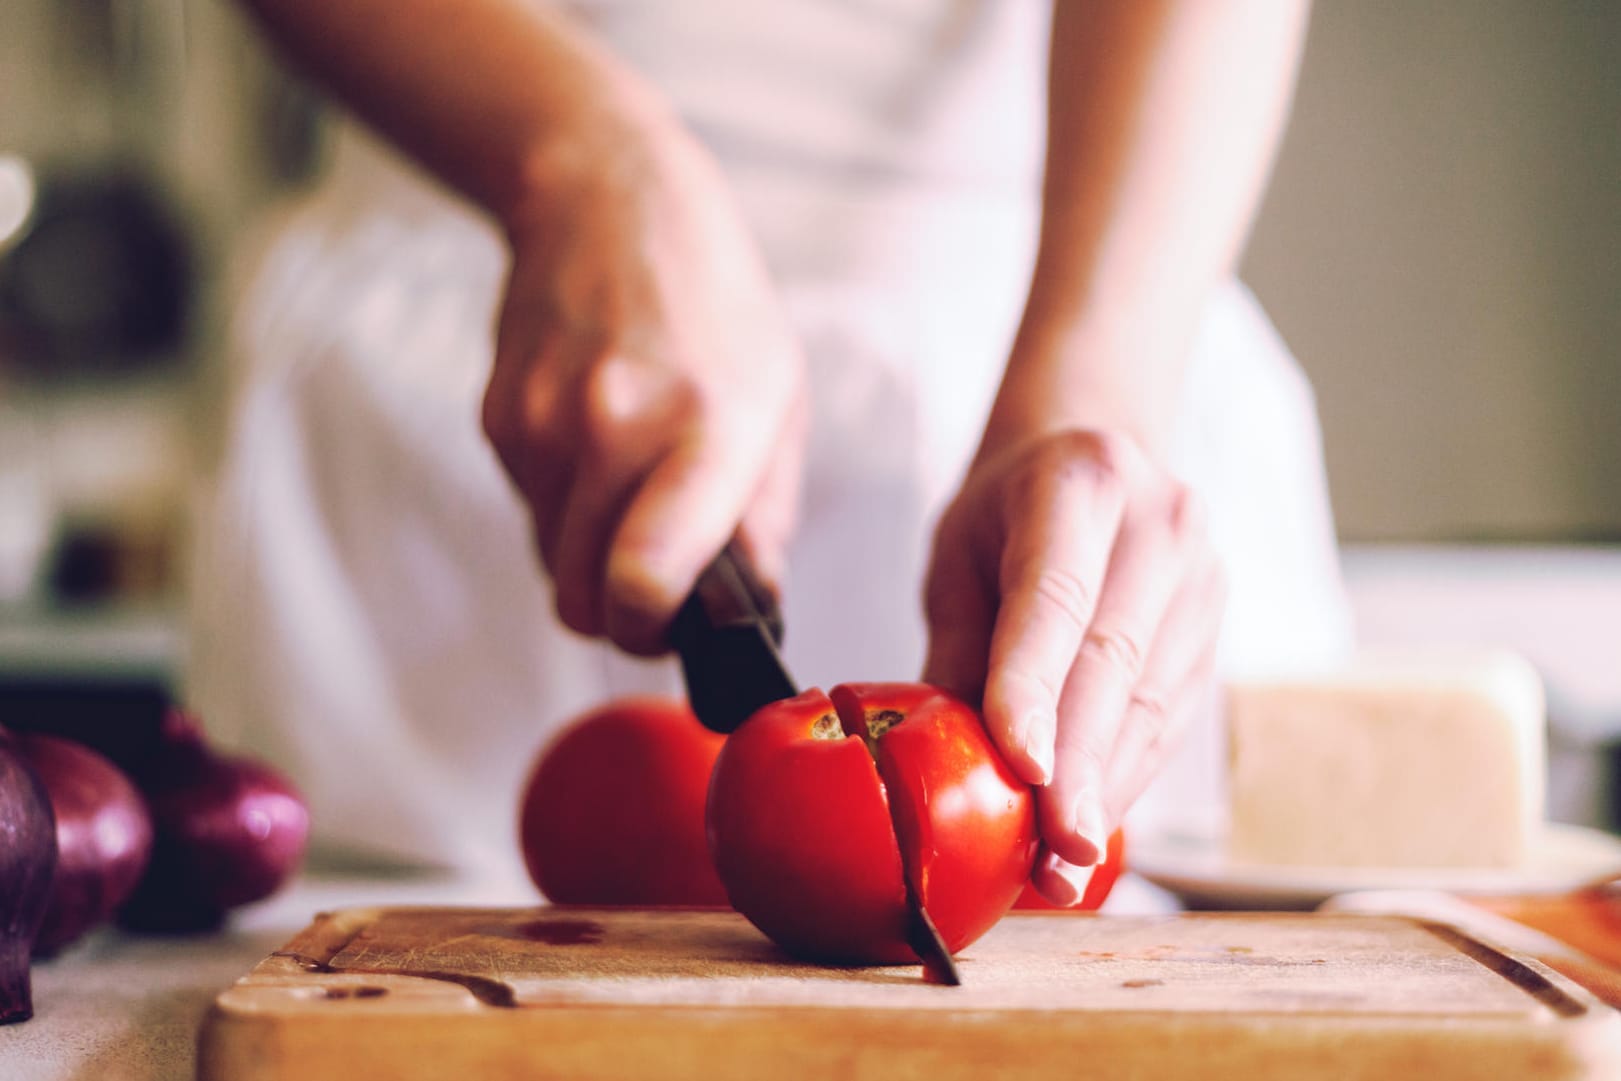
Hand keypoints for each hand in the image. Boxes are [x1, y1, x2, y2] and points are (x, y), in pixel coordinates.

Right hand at [481, 128, 804, 653]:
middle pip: (581, 599)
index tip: (671, 623)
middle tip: (658, 583)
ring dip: (589, 555)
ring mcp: (542, 425)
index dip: (650, 630)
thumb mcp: (778, 400)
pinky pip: (528, 511)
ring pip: (550, 563)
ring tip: (632, 485)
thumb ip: (765, 518)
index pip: (644, 579)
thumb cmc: (712, 306)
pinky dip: (562, 506)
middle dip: (619, 613)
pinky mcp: (498, 420)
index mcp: (703, 428)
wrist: (605, 200)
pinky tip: (594, 443)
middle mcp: (612, 429)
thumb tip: (753, 610)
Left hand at [922, 429, 1224, 904]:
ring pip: (1152, 705)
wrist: (1096, 456)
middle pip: (1115, 662)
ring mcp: (1203, 579)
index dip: (1038, 686)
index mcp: (1081, 481)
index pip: (1057, 596)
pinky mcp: (1216, 630)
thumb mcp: (958, 556)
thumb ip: (956, 648)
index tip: (1025, 769)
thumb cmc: (1007, 512)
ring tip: (1059, 866)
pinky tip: (1089, 829)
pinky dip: (1125, 780)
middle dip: (1081, 768)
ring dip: (1105, 792)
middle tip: (1051, 852)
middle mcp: (1162, 524)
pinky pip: (1170, 721)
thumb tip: (940, 763)